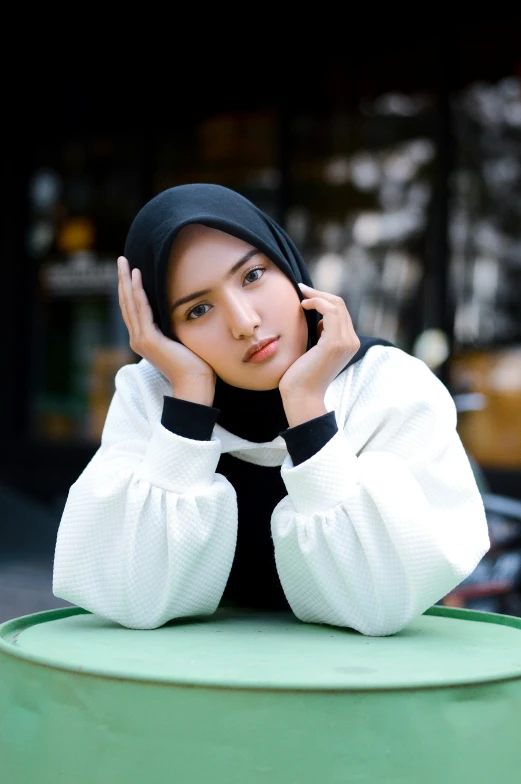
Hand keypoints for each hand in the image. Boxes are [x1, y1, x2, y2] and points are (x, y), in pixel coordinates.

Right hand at [117, 256, 215, 401]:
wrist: (194, 385)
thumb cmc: (194, 366)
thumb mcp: (181, 341)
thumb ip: (175, 329)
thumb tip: (183, 313)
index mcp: (144, 340)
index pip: (133, 309)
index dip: (129, 289)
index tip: (129, 271)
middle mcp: (138, 339)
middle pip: (126, 303)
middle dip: (123, 280)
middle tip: (120, 260)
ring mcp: (141, 339)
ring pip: (130, 303)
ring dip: (126, 280)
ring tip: (123, 262)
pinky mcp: (148, 339)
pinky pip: (141, 309)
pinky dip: (138, 291)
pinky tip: (136, 276)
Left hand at [278, 283, 359, 399]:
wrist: (302, 396)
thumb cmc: (301, 376)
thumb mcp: (314, 350)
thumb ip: (320, 335)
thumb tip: (316, 320)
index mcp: (348, 343)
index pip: (340, 312)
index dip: (323, 300)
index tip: (305, 296)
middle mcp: (352, 341)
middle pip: (340, 305)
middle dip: (319, 294)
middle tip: (300, 289)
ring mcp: (346, 342)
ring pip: (336, 305)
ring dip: (317, 296)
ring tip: (300, 295)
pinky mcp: (335, 343)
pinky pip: (330, 311)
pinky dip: (316, 303)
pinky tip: (303, 306)